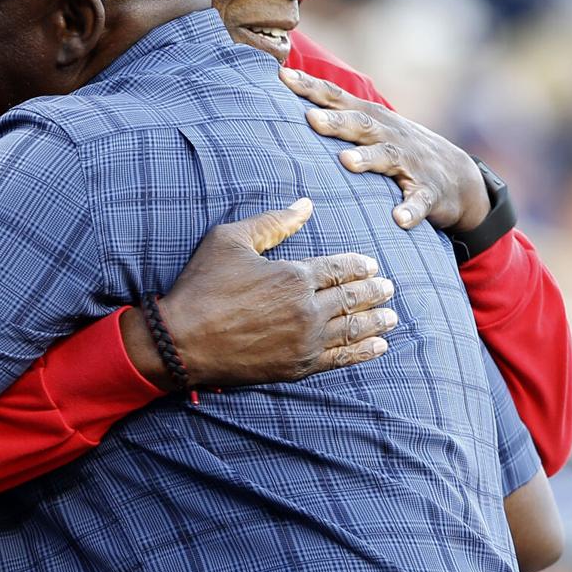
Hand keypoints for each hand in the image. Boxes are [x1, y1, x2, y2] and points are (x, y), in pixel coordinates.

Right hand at [123, 199, 396, 389]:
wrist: (180, 342)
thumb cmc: (202, 286)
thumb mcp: (230, 240)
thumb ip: (273, 222)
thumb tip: (306, 205)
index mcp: (294, 275)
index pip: (340, 268)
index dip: (359, 265)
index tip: (372, 264)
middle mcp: (307, 309)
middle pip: (352, 298)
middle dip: (374, 292)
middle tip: (389, 288)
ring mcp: (305, 341)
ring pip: (353, 328)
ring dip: (376, 321)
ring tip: (391, 316)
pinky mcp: (297, 367)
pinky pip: (341, 359)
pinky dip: (363, 352)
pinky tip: (378, 347)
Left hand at [279, 67, 489, 232]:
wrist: (461, 177)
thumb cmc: (402, 149)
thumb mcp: (374, 128)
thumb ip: (340, 117)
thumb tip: (293, 106)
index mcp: (373, 120)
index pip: (338, 99)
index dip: (312, 88)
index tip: (282, 77)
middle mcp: (390, 136)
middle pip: (361, 125)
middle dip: (336, 121)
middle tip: (310, 119)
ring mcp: (412, 163)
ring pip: (387, 158)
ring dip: (368, 159)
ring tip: (347, 162)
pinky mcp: (429, 192)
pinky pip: (420, 200)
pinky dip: (410, 209)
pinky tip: (399, 218)